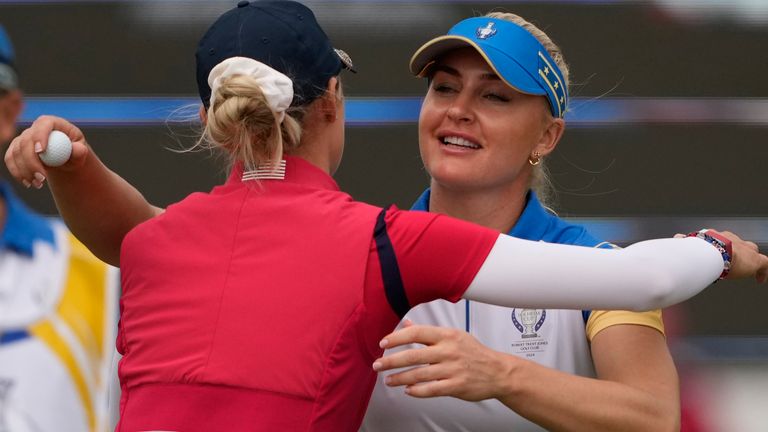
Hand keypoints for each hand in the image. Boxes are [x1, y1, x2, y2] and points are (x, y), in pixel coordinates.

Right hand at [5, 115, 89, 188]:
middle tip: (42, 178)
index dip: (39, 136)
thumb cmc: (74, 152)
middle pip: (26, 141)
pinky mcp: (15, 149)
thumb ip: (80, 150)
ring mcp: (23, 138)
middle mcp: (34, 128)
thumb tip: (76, 149)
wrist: (64, 159)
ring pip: (16, 152)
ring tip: (39, 185)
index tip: (41, 151)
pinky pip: (10, 160)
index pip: (43, 124)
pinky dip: (18, 172)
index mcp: (52, 123)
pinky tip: (28, 183)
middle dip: (31, 161)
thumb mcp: (81, 152)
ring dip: (25, 171)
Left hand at [372, 320, 512, 400]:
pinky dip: (416, 391)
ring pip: (419, 374)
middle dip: (391, 360)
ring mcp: (452, 369)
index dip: (396, 338)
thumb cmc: (475, 353)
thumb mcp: (454, 336)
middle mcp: (448, 351)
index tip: (383, 343)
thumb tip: (406, 325)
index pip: (416, 333)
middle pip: (413, 355)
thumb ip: (428, 332)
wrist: (499, 372)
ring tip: (389, 380)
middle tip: (378, 365)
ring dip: (400, 378)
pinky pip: (431, 389)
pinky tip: (407, 390)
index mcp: (447, 335)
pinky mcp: (456, 386)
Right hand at [677, 230, 767, 282]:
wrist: (714, 251)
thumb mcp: (688, 245)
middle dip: (737, 251)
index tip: (718, 256)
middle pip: (738, 243)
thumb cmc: (698, 250)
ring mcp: (744, 248)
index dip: (720, 247)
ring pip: (751, 251)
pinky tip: (759, 280)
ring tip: (746, 270)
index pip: (721, 240)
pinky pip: (764, 264)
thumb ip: (682, 242)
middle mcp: (732, 239)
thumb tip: (675, 238)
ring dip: (748, 260)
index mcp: (716, 236)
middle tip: (733, 262)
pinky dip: (762, 272)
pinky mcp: (755, 259)